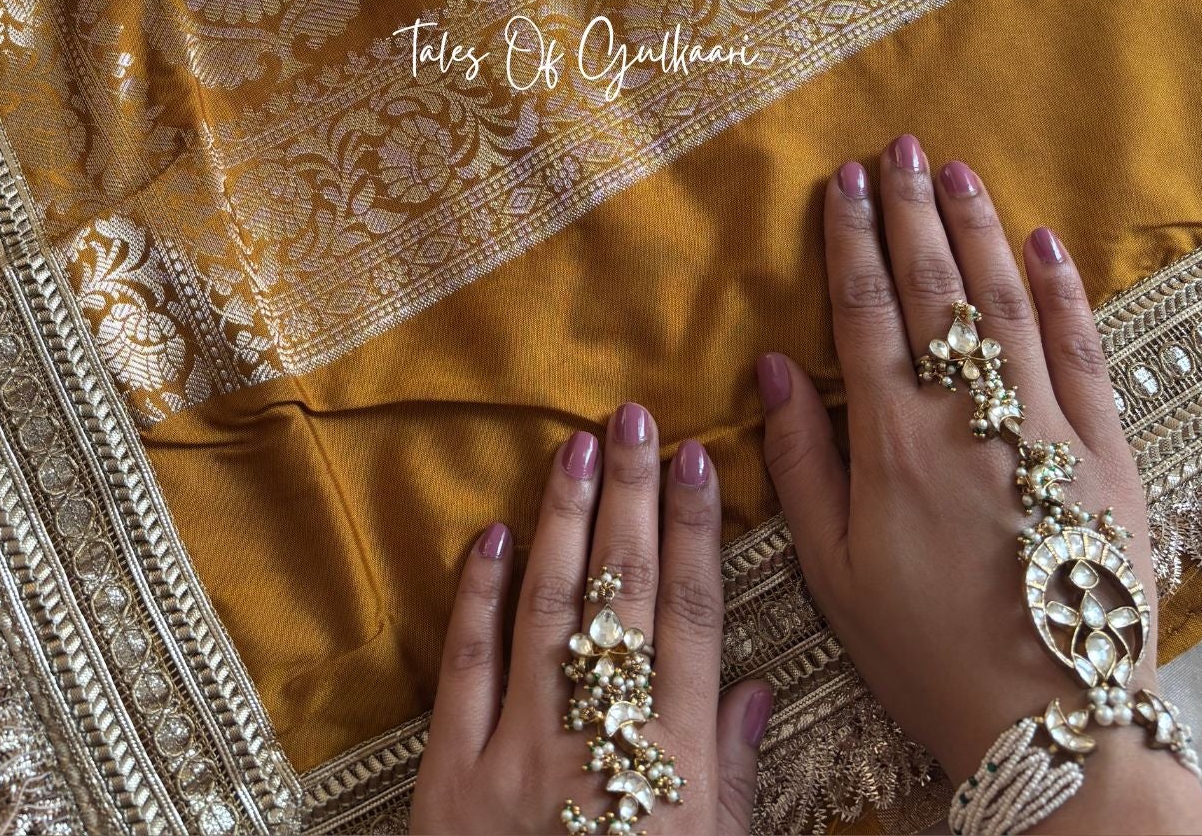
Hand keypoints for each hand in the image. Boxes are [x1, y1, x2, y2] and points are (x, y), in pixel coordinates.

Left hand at [410, 405, 772, 834]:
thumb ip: (729, 782)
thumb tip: (751, 689)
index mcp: (672, 775)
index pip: (690, 626)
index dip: (696, 536)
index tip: (700, 459)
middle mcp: (598, 751)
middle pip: (620, 600)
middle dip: (630, 500)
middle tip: (633, 416)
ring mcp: (517, 760)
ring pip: (545, 614)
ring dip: (563, 523)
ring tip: (576, 447)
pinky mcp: (449, 784)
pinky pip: (465, 670)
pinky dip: (477, 597)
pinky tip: (490, 534)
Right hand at [757, 136, 1201, 832]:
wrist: (1050, 719)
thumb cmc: (925, 652)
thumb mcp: (834, 571)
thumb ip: (801, 463)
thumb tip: (772, 368)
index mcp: (891, 438)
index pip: (865, 309)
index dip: (852, 238)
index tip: (842, 180)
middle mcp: (964, 413)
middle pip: (932, 288)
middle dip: (912, 211)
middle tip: (900, 147)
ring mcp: (1040, 424)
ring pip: (1002, 302)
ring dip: (977, 230)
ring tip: (957, 172)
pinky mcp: (1103, 450)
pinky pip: (1080, 351)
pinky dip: (1061, 293)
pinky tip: (1042, 245)